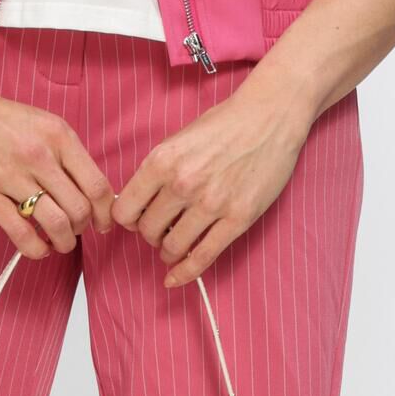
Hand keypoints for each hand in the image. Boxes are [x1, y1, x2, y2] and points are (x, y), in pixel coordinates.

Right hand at [0, 67, 115, 258]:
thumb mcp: (42, 123)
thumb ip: (66, 155)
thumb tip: (89, 191)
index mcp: (59, 136)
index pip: (97, 186)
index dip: (105, 213)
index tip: (102, 223)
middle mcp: (39, 156)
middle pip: (79, 209)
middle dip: (82, 228)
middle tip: (75, 230)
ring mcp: (11, 176)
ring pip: (56, 224)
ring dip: (63, 242)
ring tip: (58, 242)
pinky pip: (21, 233)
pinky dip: (35, 248)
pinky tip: (37, 246)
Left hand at [114, 71, 314, 285]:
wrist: (269, 116)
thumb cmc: (224, 124)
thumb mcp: (177, 139)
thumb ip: (156, 172)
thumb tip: (138, 204)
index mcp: (161, 161)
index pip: (124, 210)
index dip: (127, 219)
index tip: (136, 219)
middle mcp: (182, 184)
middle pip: (147, 230)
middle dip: (150, 234)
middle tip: (161, 229)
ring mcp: (211, 204)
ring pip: (172, 247)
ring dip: (168, 251)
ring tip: (173, 246)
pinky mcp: (237, 218)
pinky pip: (203, 256)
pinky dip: (185, 272)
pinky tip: (174, 279)